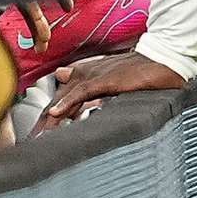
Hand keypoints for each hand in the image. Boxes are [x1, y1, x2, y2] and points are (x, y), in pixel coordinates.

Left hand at [36, 47, 183, 128]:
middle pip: (58, 99)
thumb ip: (93, 83)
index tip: (40, 134)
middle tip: (34, 139)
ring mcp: (95, 76)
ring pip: (65, 97)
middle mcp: (86, 73)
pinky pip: (81, 93)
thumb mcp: (114, 77)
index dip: (49, 117)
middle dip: (45, 121)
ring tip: (39, 135)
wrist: (163, 58)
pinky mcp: (106, 80)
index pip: (61, 97)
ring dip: (51, 118)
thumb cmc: (143, 69)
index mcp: (87, 73)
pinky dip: (67, 103)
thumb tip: (66, 80)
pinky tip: (57, 114)